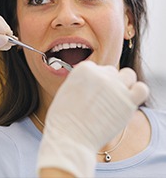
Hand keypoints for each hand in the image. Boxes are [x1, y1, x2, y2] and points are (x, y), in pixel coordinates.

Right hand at [37, 61, 148, 177]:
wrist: (69, 137)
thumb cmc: (64, 118)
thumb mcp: (66, 90)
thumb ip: (82, 81)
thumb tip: (94, 82)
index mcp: (84, 68)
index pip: (97, 68)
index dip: (95, 81)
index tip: (92, 93)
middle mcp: (101, 74)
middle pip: (111, 72)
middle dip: (108, 83)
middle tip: (102, 100)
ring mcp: (116, 87)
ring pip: (128, 75)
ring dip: (124, 84)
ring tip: (116, 99)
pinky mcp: (128, 102)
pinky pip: (141, 89)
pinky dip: (137, 92)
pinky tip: (127, 102)